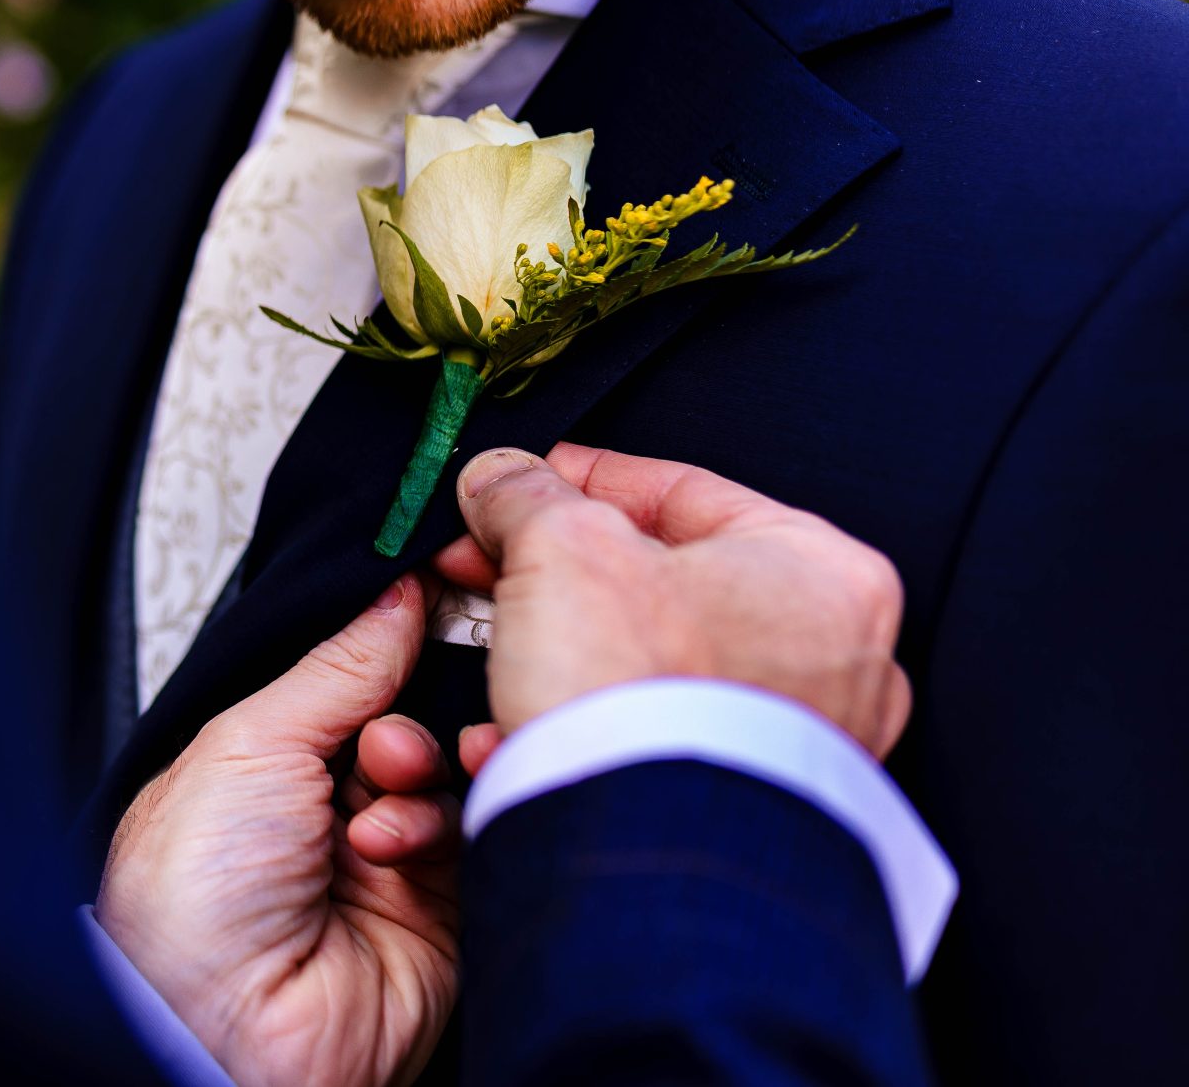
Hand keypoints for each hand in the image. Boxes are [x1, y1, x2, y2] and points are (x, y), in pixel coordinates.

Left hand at [97, 578, 457, 1086]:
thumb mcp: (248, 742)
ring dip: (418, 776)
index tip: (428, 607)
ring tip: (381, 797)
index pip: (348, 685)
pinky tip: (399, 845)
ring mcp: (384, 868)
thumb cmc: (188, 901)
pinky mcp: (440, 920)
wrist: (220, 1029)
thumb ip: (336, 667)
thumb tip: (394, 593)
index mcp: (260, 766)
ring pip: (445, 780)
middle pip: (407, 724)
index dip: (387, 651)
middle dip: (403, 718)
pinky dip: (444, 828)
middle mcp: (323, 813)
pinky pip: (473, 843)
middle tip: (380, 738)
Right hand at [437, 443, 911, 768]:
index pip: (683, 491)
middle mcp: (841, 661)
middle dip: (563, 577)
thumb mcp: (559, 544)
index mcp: (822, 572)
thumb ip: (527, 494)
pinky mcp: (756, 812)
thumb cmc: (637, 691)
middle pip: (669, 582)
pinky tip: (521, 734)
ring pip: (658, 667)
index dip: (582, 479)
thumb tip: (501, 481)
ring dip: (566, 656)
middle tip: (494, 570)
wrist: (645, 855)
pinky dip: (590, 730)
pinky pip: (659, 744)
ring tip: (499, 655)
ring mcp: (806, 747)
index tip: (524, 483)